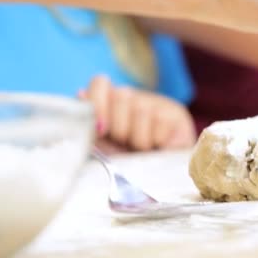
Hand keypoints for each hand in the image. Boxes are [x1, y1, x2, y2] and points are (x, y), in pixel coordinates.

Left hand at [81, 76, 195, 151]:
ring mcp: (154, 104)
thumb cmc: (128, 162)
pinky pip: (159, 122)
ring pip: (140, 110)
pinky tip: (159, 145)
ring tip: (143, 148)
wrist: (164, 175)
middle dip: (120, 127)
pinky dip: (157, 140)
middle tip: (125, 143)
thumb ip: (90, 124)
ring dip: (139, 138)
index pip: (101, 82)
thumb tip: (81, 94)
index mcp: (108, 104)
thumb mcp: (104, 146)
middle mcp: (131, 99)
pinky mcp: (175, 113)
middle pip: (121, 95)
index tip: (100, 129)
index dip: (98, 102)